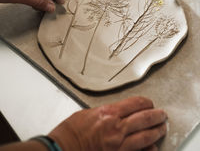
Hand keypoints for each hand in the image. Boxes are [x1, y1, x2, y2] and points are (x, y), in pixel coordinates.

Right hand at [49, 96, 166, 150]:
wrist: (62, 148)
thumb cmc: (71, 131)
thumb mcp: (89, 113)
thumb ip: (107, 113)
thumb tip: (118, 113)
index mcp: (109, 113)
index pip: (135, 104)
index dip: (146, 102)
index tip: (150, 103)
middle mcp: (116, 128)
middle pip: (144, 118)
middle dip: (156, 116)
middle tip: (162, 115)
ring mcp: (118, 145)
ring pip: (145, 136)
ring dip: (156, 131)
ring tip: (162, 128)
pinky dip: (148, 150)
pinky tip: (153, 147)